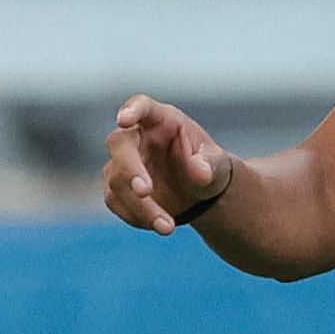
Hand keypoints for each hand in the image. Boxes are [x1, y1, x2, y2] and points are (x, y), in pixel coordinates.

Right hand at [105, 94, 232, 233]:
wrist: (200, 193)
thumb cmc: (208, 166)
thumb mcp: (218, 164)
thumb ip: (210, 164)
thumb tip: (199, 171)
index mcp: (161, 120)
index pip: (142, 106)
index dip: (131, 110)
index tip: (123, 119)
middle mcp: (136, 137)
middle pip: (119, 145)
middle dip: (129, 169)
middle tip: (145, 191)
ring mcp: (122, 163)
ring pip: (117, 182)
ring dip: (140, 207)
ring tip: (168, 227)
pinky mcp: (117, 188)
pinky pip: (116, 202)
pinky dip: (135, 217)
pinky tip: (158, 224)